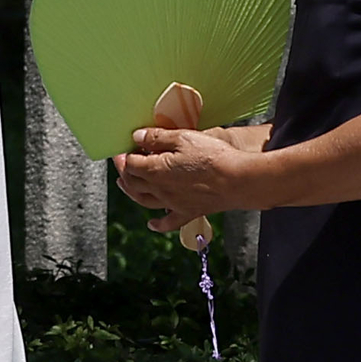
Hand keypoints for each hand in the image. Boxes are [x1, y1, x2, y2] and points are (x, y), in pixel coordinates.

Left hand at [136, 83, 212, 244]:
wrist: (238, 181)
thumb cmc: (212, 157)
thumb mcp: (183, 138)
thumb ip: (157, 138)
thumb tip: (137, 136)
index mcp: (155, 171)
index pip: (131, 164)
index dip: (126, 154)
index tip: (127, 146)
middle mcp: (160, 190)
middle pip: (134, 182)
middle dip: (125, 171)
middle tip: (122, 162)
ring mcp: (173, 203)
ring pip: (144, 201)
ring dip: (132, 193)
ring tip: (125, 185)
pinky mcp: (188, 212)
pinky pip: (168, 222)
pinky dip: (158, 224)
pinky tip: (152, 224)